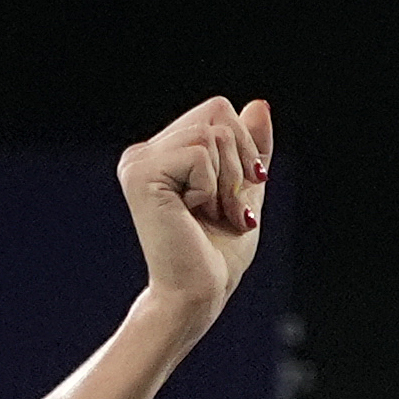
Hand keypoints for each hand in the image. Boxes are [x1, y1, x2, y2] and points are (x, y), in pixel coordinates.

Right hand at [116, 95, 274, 320]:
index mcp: (162, 154)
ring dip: (227, 181)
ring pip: (211, 134)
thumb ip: (250, 149)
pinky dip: (211, 188)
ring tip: (214, 215)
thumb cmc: (217, 254)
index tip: (240, 194)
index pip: (218, 111)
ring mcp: (138, 162)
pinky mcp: (140, 174)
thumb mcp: (244, 191)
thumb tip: (259, 104)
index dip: (244, 146)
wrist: (197, 294)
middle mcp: (143, 153)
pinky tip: (194, 215)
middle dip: (239, 163)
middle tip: (227, 209)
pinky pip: (199, 154)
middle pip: (217, 113)